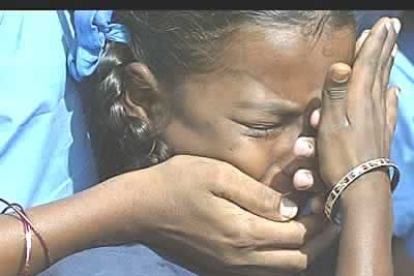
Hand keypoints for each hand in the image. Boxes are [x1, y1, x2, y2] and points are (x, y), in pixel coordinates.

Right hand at [130, 155, 338, 275]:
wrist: (138, 210)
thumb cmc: (175, 183)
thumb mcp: (217, 175)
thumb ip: (257, 194)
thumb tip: (290, 208)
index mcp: (243, 233)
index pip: (298, 234)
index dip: (318, 218)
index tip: (326, 198)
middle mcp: (240, 258)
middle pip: (297, 260)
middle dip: (317, 238)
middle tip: (323, 213)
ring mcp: (228, 266)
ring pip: (281, 269)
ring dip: (299, 249)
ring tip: (305, 224)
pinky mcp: (218, 267)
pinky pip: (261, 270)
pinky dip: (278, 257)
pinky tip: (276, 235)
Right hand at [317, 17, 399, 186]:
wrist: (360, 188)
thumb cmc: (340, 157)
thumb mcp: (330, 124)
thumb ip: (335, 94)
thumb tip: (341, 65)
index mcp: (357, 99)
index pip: (366, 64)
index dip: (373, 43)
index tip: (381, 23)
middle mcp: (372, 105)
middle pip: (379, 69)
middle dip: (384, 46)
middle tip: (391, 26)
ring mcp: (379, 119)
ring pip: (384, 83)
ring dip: (387, 64)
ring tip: (392, 48)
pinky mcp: (381, 133)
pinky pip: (388, 108)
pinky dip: (391, 94)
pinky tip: (394, 90)